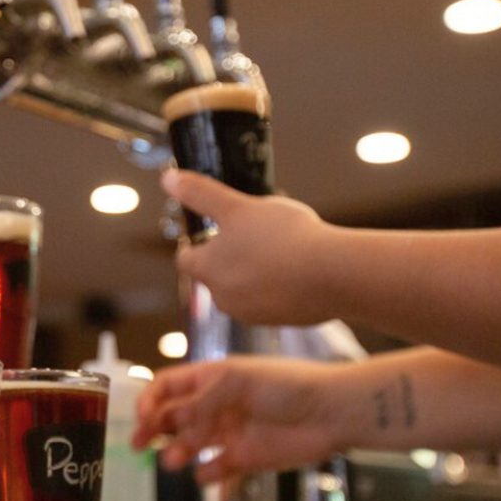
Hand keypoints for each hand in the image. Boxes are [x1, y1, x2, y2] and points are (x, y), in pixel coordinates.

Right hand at [131, 357, 346, 482]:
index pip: (168, 386)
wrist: (331, 413)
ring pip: (189, 445)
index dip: (150, 399)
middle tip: (138, 444)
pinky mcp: (245, 459)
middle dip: (152, 428)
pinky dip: (206, 474)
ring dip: (176, 452)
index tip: (141, 415)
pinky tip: (207, 472)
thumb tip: (170, 415)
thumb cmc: (287, 385)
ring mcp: (230, 432)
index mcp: (212, 378)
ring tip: (175, 460)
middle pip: (173, 417)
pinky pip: (215, 470)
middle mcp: (216, 405)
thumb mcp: (237, 380)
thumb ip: (201, 398)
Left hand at [163, 169, 338, 325]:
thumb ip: (201, 194)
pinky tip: (297, 267)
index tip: (210, 231)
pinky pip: (269, 300)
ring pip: (243, 287)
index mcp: (207, 270)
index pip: (186, 259)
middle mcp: (223, 298)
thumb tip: (167, 178)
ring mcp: (251, 313)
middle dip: (229, 255)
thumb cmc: (282, 236)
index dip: (194, 243)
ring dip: (253, 271)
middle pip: (215, 274)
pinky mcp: (279, 321)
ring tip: (279, 248)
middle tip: (252, 233)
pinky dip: (276, 285)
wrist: (332, 274)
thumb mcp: (238, 206)